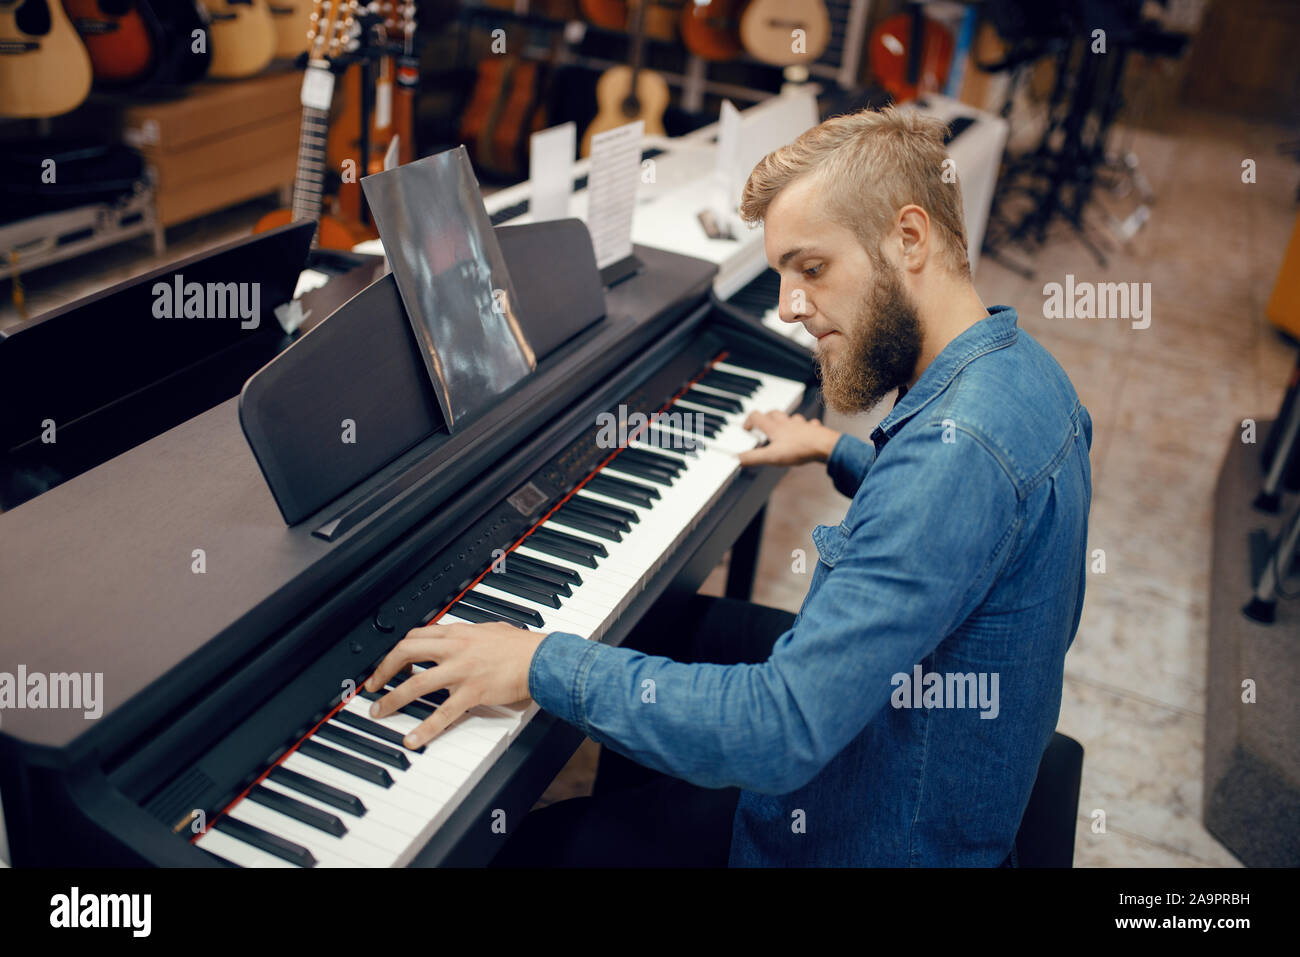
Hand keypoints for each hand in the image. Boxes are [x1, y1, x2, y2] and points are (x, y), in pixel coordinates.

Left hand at [363, 620, 546, 748]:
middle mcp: (455, 648)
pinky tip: (413, 739)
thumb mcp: (490, 630)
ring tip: (379, 711)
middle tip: (373, 685)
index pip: (417, 635)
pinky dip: (425, 728)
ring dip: (392, 699)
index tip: (389, 660)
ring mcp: (461, 671)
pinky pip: (442, 713)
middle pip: (406, 652)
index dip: (397, 648)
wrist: (541, 659)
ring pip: (416, 683)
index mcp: (458, 632)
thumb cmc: (521, 646)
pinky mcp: (472, 693)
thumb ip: (469, 633)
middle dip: (383, 669)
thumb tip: (456, 634)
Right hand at [738, 410, 840, 466]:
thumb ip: (752, 458)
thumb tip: (735, 459)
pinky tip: (806, 432)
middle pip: (773, 413)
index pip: (757, 417)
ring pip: (791, 418)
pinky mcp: (814, 430)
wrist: (825, 446)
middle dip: (766, 417)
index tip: (746, 428)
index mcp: (774, 427)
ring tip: (783, 428)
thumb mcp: (771, 457)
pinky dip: (806, 427)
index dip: (749, 421)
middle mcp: (787, 423)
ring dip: (786, 421)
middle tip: (763, 424)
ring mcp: (801, 425)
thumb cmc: (799, 449)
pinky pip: (809, 424)